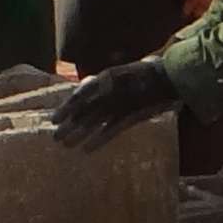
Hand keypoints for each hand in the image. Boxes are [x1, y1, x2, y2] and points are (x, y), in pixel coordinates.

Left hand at [52, 60, 184, 149]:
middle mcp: (110, 91)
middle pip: (84, 111)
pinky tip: (87, 150)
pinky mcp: (132, 116)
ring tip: (66, 145)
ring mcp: (121, 104)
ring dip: (79, 134)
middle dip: (69, 125)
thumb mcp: (120, 72)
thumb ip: (103, 81)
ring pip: (94, 122)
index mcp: (106, 78)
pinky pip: (112, 130)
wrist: (168, 76)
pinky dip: (99, 140)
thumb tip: (84, 86)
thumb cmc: (143, 73)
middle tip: (56, 137)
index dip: (66, 108)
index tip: (54, 119)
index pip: (80, 95)